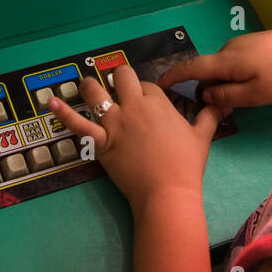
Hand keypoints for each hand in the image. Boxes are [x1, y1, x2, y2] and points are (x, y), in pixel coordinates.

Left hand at [48, 66, 224, 207]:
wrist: (167, 193)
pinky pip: (78, 124)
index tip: (145, 101)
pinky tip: (50, 102)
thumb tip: (221, 103)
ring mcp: (114, 123)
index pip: (145, 84)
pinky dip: (63, 112)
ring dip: (91, 86)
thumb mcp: (203, 136)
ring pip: (96, 93)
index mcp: (157, 102)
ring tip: (87, 85)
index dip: (143, 90)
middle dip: (119, 79)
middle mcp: (134, 106)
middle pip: (121, 78)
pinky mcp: (100, 142)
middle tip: (117, 87)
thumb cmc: (186, 165)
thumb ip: (209, 116)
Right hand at [155, 27, 271, 108]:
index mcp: (225, 60)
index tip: (157, 85)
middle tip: (222, 109)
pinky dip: (235, 75)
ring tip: (245, 99)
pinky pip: (234, 61)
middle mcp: (228, 48)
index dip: (172, 77)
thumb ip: (226, 97)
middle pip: (207, 70)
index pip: (190, 67)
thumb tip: (205, 95)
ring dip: (225, 83)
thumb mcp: (255, 95)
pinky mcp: (254, 43)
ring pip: (222, 67)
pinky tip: (256, 84)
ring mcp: (242, 43)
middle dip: (208, 89)